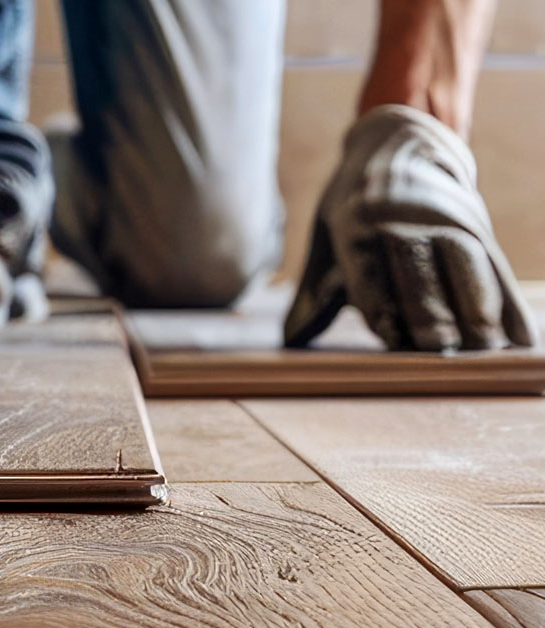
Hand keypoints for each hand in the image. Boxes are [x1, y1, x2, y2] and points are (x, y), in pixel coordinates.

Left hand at [285, 105, 536, 350]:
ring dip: (478, 306)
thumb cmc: (351, 205)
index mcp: (355, 223)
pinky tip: (521, 336)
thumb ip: (312, 292)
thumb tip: (288, 341)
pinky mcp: (476, 224)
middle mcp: (402, 217)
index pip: (368, 269)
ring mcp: (444, 217)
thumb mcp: (326, 237)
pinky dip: (509, 302)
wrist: (398, 140)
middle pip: (420, 269)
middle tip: (440, 350)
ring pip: (465, 264)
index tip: (391, 338)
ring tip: (484, 346)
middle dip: (431, 310)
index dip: (379, 303)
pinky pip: (495, 265)